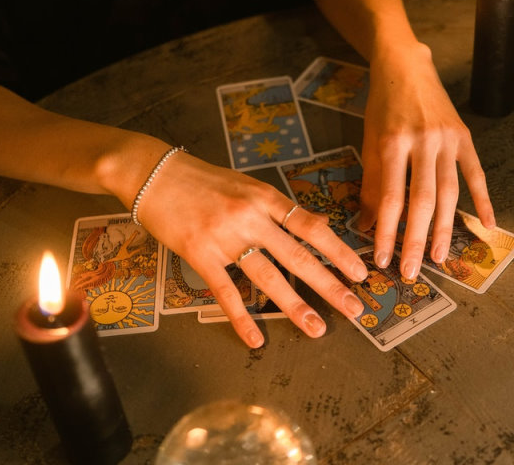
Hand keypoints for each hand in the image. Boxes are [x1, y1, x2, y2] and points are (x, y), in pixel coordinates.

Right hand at [136, 151, 367, 347]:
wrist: (153, 173)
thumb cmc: (202, 179)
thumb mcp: (247, 185)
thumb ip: (278, 208)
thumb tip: (316, 226)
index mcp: (265, 197)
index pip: (311, 227)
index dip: (338, 251)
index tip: (359, 272)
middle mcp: (250, 217)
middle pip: (297, 256)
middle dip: (329, 284)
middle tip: (354, 308)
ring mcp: (225, 237)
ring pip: (268, 277)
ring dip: (295, 306)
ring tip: (316, 327)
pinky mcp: (200, 255)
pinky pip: (226, 291)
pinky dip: (242, 318)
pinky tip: (256, 339)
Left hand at [357, 41, 494, 279]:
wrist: (406, 65)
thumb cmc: (382, 106)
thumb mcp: (370, 141)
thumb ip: (370, 183)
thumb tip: (367, 226)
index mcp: (393, 142)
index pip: (391, 197)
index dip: (387, 231)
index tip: (383, 258)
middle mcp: (423, 141)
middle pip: (422, 200)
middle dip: (417, 240)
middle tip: (412, 271)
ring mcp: (448, 139)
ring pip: (449, 192)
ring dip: (444, 228)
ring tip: (439, 256)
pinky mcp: (465, 137)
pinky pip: (476, 174)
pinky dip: (484, 200)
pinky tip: (488, 225)